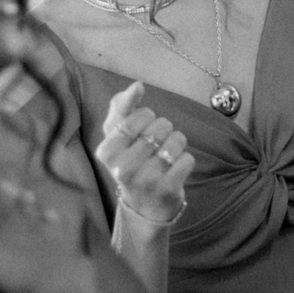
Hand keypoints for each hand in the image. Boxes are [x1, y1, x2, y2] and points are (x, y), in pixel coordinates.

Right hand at [96, 80, 193, 225]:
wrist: (144, 207)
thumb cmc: (130, 162)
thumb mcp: (117, 137)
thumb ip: (122, 107)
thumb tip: (137, 85)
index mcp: (106, 152)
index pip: (138, 116)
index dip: (147, 118)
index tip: (140, 132)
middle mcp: (123, 168)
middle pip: (161, 125)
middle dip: (163, 131)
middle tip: (153, 149)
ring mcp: (146, 181)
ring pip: (176, 140)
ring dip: (176, 144)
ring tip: (166, 157)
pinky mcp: (168, 190)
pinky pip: (187, 158)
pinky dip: (185, 160)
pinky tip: (174, 171)